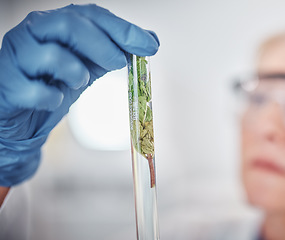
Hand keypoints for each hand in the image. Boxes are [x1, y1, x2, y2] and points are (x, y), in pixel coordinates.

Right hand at [0, 4, 159, 185]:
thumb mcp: (88, 65)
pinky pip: (33, 90)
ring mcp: (17, 57)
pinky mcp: (8, 85)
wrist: (22, 115)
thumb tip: (151, 41)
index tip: (150, 45)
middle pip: (69, 25)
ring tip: (80, 82)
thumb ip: (114, 51)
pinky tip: (56, 100)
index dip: (123, 29)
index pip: (91, 15)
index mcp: (55, 24)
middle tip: (120, 63)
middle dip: (103, 46)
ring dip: (76, 72)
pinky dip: (52, 97)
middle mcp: (34, 33)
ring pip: (50, 54)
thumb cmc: (55, 84)